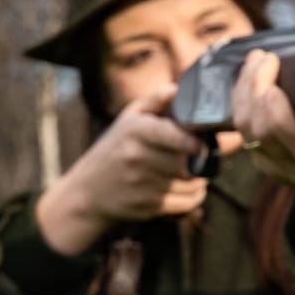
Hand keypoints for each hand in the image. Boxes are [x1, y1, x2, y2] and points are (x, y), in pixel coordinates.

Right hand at [36, 84, 206, 255]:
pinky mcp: (147, 206)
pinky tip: (193, 188)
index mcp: (136, 130)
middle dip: (202, 160)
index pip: (168, 135)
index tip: (203, 146)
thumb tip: (178, 88)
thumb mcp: (130, 118)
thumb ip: (156, 101)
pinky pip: (186, 203)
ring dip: (201, 179)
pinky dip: (196, 196)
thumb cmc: (117, 147)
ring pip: (190, 184)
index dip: (190, 142)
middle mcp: (137, 157)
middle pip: (185, 162)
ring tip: (197, 170)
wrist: (88, 190)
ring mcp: (141, 184)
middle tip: (205, 155)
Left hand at [231, 49, 294, 227]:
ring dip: (245, 91)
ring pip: (247, 131)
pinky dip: (240, 102)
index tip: (276, 85)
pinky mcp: (260, 162)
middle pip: (264, 132)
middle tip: (264, 60)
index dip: (281, 116)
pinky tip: (247, 79)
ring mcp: (276, 167)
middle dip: (257, 90)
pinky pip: (242, 132)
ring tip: (255, 62)